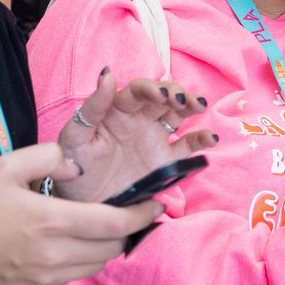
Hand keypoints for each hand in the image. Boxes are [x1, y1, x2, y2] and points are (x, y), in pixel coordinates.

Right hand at [0, 144, 160, 284]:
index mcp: (51, 221)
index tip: (156, 206)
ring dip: (104, 249)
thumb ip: (49, 157)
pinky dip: (79, 264)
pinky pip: (73, 279)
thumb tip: (78, 167)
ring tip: (96, 230)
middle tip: (127, 215)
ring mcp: (46, 278)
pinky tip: (66, 248)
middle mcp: (53, 254)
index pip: (114, 224)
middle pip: (112, 248)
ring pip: (96, 266)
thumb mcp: (6, 167)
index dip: (142, 215)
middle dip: (126, 231)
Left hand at [51, 69, 218, 203]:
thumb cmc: (74, 170)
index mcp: (117, 111)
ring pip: (179, 115)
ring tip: (200, 106)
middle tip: (183, 101)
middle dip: (177, 93)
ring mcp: (155, 139)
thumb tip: (107, 75)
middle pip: (164, 97)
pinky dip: (202, 139)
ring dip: (192, 106)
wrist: (84, 209)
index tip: (160, 95)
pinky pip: (188, 146)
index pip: (138, 91)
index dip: (151, 88)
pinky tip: (210, 139)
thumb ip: (91, 109)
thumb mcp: (74, 139)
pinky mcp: (166, 161)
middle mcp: (139, 120)